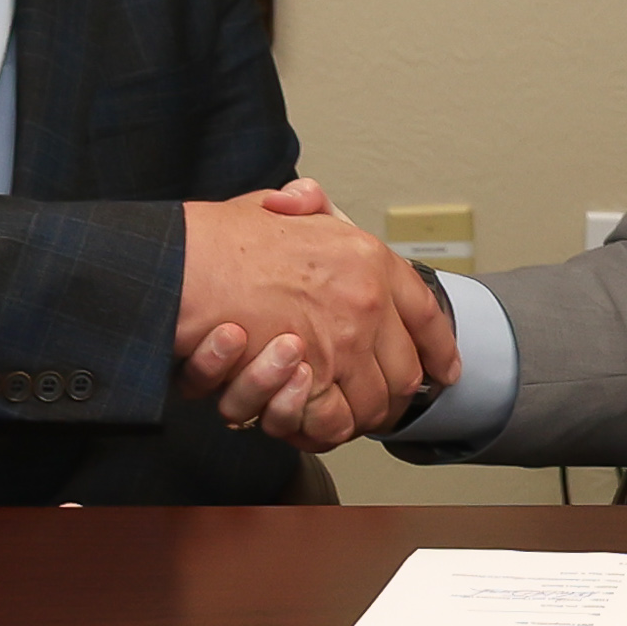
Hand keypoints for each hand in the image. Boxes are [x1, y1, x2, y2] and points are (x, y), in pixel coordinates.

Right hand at [172, 179, 449, 451]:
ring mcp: (342, 345)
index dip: (440, 348)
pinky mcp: (311, 381)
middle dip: (398, 394)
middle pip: (407, 370)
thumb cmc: (218, 239)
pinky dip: (327, 429)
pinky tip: (318, 423)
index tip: (445, 368)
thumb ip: (302, 206)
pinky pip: (337, 422)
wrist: (181, 266)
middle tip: (386, 403)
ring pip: (375, 403)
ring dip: (363, 416)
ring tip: (350, 418)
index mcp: (368, 259)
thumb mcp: (272, 207)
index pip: (427, 313)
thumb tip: (310, 196)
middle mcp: (367, 303)